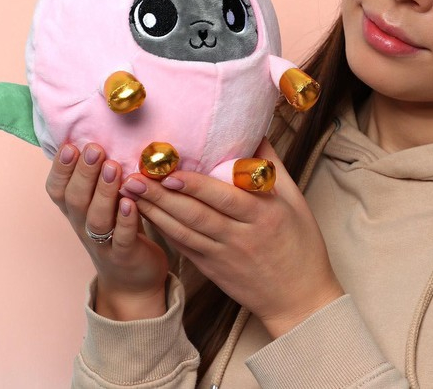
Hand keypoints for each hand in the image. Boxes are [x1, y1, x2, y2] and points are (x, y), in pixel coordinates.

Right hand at [45, 142, 169, 320]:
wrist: (131, 279)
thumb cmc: (117, 228)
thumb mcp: (103, 201)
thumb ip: (98, 176)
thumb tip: (97, 133)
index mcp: (75, 210)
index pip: (58, 189)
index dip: (61, 169)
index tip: (70, 145)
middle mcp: (83, 225)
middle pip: (76, 199)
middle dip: (84, 172)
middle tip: (95, 149)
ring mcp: (103, 242)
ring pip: (97, 218)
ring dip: (103, 192)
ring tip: (112, 167)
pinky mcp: (124, 255)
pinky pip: (122, 238)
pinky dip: (126, 220)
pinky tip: (131, 201)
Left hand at [119, 139, 343, 337]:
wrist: (300, 300)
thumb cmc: (301, 244)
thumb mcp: (296, 201)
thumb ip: (273, 166)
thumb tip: (256, 132)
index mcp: (263, 216)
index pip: (223, 198)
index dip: (194, 186)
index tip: (169, 172)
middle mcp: (240, 237)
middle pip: (195, 214)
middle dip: (161, 196)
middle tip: (132, 177)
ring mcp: (223, 256)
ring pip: (183, 231)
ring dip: (154, 212)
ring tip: (130, 192)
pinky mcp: (212, 269)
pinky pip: (184, 247)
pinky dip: (163, 230)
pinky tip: (145, 215)